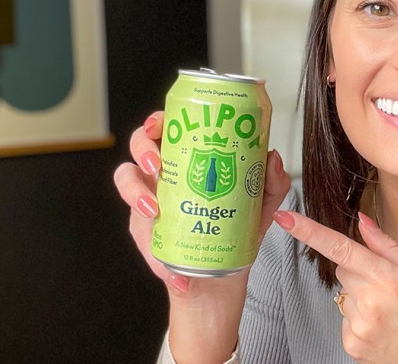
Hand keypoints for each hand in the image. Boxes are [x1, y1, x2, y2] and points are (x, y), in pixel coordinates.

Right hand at [114, 111, 291, 362]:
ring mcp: (150, 200)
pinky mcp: (145, 232)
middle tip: (157, 164)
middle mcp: (165, 173)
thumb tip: (272, 158)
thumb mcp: (261, 205)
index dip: (157, 120)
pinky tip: (175, 269)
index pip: (167, 128)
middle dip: (142, 148)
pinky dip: (154, 253)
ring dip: (135, 193)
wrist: (221, 278)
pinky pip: (140, 234)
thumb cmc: (236, 231)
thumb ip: (271, 182)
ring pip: (125, 180)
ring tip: (156, 211)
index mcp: (189, 157)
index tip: (161, 122)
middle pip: (139, 144)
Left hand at [273, 211, 397, 363]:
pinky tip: (383, 327)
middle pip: (343, 268)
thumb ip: (389, 246)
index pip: (340, 248)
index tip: (285, 218)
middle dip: (361, 270)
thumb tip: (362, 221)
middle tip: (391, 287)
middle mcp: (369, 302)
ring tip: (392, 312)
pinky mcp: (350, 344)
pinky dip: (359, 317)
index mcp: (390, 279)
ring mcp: (357, 326)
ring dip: (361, 296)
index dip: (309, 231)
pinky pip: (345, 316)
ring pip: (344, 292)